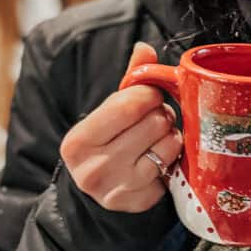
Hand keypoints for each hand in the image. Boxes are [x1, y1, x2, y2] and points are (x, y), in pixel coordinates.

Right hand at [60, 42, 182, 212]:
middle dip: (160, 115)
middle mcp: (93, 170)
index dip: (149, 95)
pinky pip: (173, 168)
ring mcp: (117, 190)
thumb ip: (128, 81)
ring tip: (156, 138)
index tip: (149, 96)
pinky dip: (171, 159)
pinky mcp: (140, 202)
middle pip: (153, 124)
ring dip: (169, 136)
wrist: (99, 187)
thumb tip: (144, 48)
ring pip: (167, 145)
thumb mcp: (108, 111)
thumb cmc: (107, 140)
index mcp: (77, 141)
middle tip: (154, 119)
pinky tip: (158, 159)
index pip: (130, 105)